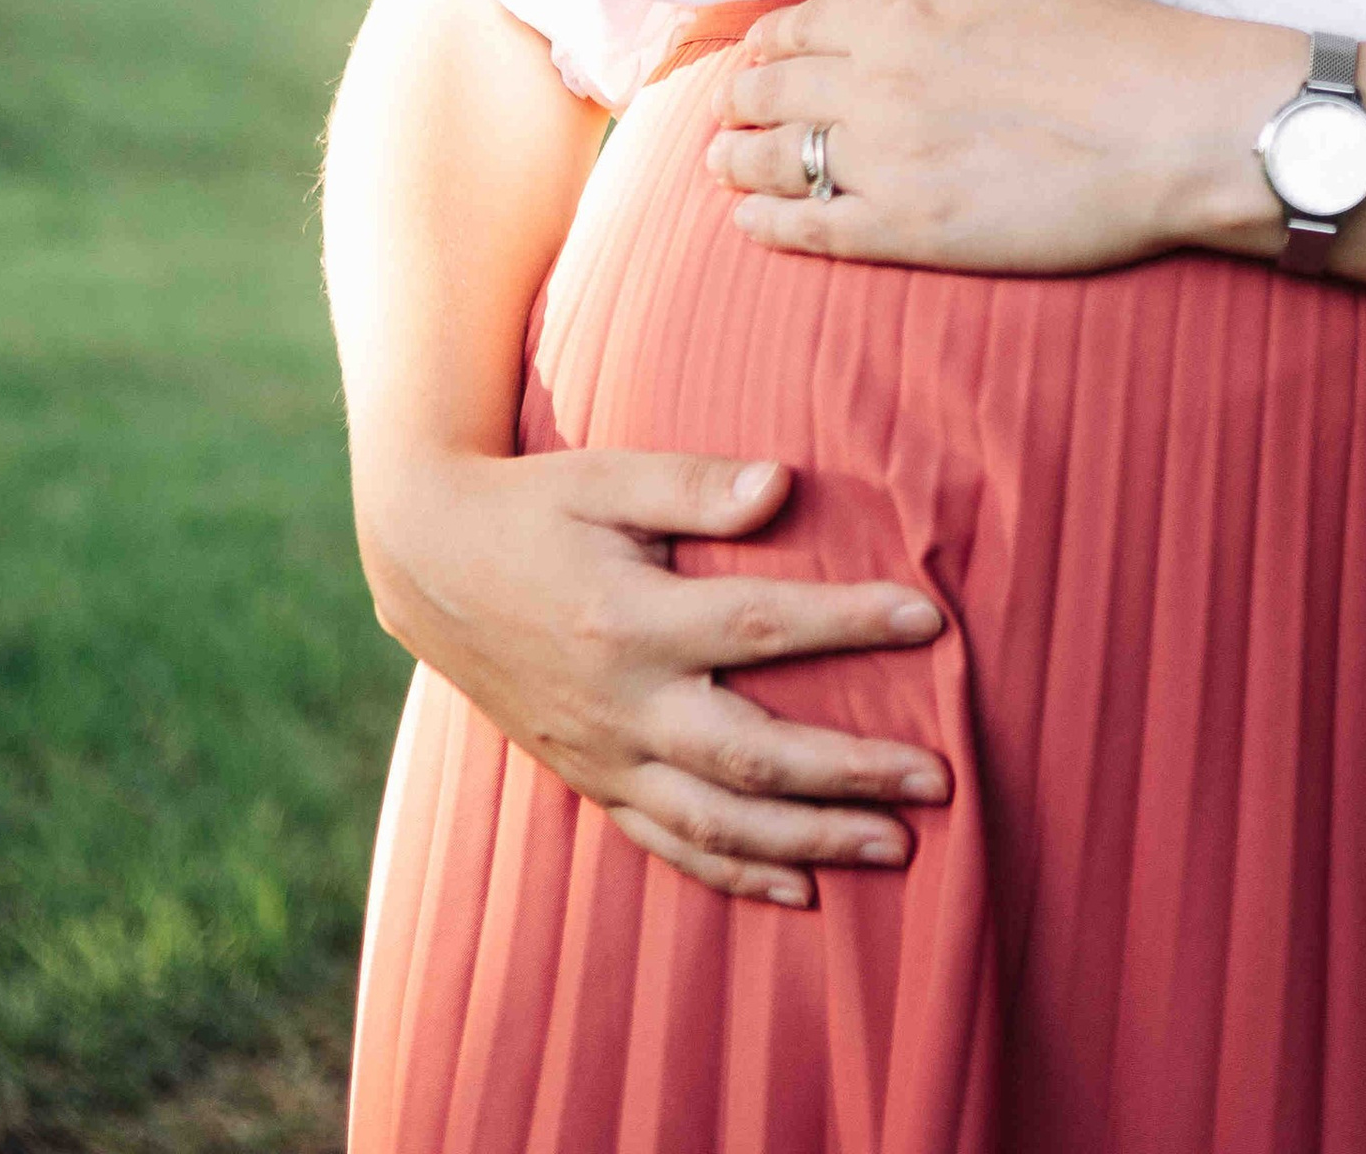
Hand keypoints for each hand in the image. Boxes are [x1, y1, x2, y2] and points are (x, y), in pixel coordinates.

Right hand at [355, 443, 951, 902]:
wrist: (428, 563)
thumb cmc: (534, 506)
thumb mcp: (607, 476)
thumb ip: (696, 486)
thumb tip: (783, 485)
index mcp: (631, 621)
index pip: (761, 627)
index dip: (849, 625)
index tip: (929, 620)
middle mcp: (620, 703)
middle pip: (752, 753)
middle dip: (850, 774)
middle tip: (937, 781)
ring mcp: (603, 755)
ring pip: (716, 821)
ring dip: (810, 840)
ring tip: (895, 847)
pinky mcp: (589, 781)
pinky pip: (667, 844)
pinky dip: (734, 872)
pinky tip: (798, 889)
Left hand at [708, 0, 1295, 270]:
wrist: (1172, 123)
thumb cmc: (1111, 38)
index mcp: (899, 12)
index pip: (795, 27)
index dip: (765, 45)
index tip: (755, 59)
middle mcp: (875, 81)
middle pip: (772, 91)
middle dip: (740, 101)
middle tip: (729, 115)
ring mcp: (886, 160)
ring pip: (776, 159)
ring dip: (737, 160)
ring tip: (724, 166)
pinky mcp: (909, 230)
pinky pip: (811, 228)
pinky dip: (769, 223)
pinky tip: (751, 223)